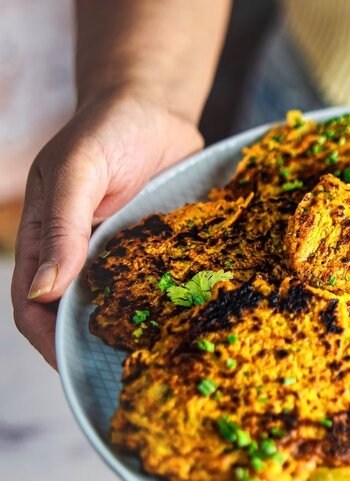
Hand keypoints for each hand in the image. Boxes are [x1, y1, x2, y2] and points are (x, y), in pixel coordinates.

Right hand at [12, 90, 202, 367]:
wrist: (156, 107)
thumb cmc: (107, 130)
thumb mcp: (78, 169)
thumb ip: (61, 225)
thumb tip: (45, 291)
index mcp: (45, 241)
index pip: (33, 306)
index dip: (47, 339)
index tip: (73, 363)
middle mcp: (79, 257)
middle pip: (76, 318)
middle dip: (93, 348)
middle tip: (127, 373)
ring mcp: (118, 259)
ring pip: (118, 311)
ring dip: (132, 335)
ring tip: (158, 361)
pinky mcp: (155, 255)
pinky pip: (156, 292)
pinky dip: (166, 311)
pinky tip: (186, 327)